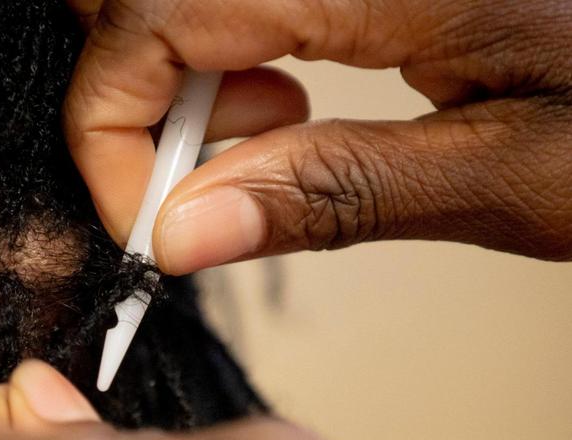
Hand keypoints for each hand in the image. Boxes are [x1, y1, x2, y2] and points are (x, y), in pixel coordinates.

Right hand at [64, 0, 571, 270]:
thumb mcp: (514, 175)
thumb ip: (328, 194)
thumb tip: (177, 234)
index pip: (146, 16)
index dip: (109, 126)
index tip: (145, 217)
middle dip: (135, 86)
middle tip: (209, 166)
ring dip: (180, 63)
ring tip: (268, 128)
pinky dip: (227, 41)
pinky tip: (291, 83)